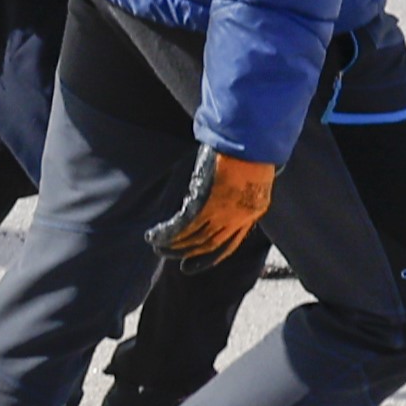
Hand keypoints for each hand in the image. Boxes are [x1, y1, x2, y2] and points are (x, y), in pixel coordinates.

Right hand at [153, 148, 275, 263]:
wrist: (251, 142)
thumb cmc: (250, 149)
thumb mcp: (249, 173)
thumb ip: (237, 187)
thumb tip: (222, 188)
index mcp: (252, 212)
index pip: (230, 243)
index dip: (211, 256)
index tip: (193, 264)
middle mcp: (239, 218)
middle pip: (210, 245)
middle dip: (187, 253)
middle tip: (168, 256)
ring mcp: (223, 214)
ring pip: (194, 238)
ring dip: (173, 245)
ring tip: (156, 246)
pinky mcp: (206, 205)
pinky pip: (182, 227)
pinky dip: (166, 234)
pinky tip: (153, 235)